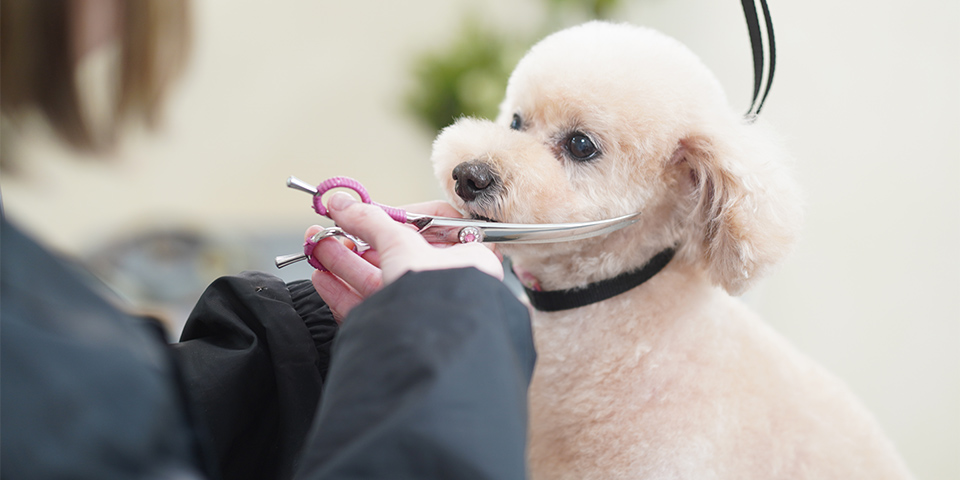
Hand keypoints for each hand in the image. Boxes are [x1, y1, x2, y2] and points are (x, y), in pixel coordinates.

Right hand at [307, 192, 502, 320]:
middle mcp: (449, 286)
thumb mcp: (402, 245)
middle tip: (329, 230)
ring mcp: (424, 312)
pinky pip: (373, 307)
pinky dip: (345, 292)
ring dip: (345, 262)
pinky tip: (323, 279)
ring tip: (317, 248)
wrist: (430, 351)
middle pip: (398, 255)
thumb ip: (371, 221)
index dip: (402, 217)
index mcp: (469, 260)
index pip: (435, 228)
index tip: (372, 213)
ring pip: (380, 280)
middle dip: (357, 241)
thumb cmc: (438, 297)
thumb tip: (343, 204)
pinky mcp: (402, 334)